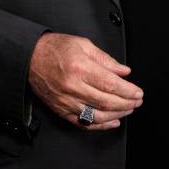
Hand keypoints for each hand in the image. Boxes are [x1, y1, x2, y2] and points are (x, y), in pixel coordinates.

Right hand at [28, 32, 142, 130]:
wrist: (30, 58)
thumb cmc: (54, 48)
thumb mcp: (83, 44)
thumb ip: (105, 59)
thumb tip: (123, 71)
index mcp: (80, 67)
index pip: (110, 84)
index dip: (128, 90)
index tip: (138, 92)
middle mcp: (73, 86)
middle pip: (106, 101)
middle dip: (127, 103)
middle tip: (137, 101)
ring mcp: (66, 101)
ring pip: (97, 114)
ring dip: (117, 114)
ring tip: (128, 109)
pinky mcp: (61, 110)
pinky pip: (84, 122)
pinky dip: (100, 125)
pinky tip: (112, 121)